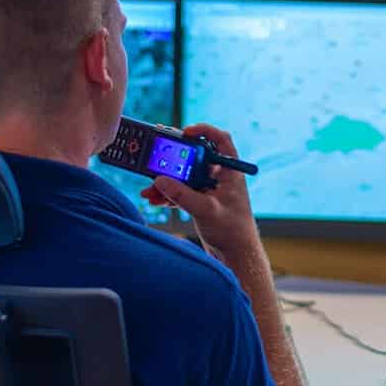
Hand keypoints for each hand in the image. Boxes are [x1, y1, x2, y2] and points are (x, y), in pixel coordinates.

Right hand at [141, 124, 258, 254]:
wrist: (235, 255)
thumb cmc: (233, 231)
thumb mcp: (206, 210)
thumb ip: (182, 195)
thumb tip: (160, 180)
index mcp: (229, 171)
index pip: (220, 140)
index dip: (204, 130)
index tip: (185, 132)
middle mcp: (219, 176)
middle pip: (195, 156)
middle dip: (174, 158)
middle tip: (157, 156)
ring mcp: (208, 188)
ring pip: (184, 175)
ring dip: (167, 180)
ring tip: (150, 187)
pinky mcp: (199, 200)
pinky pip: (180, 191)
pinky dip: (168, 194)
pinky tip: (154, 198)